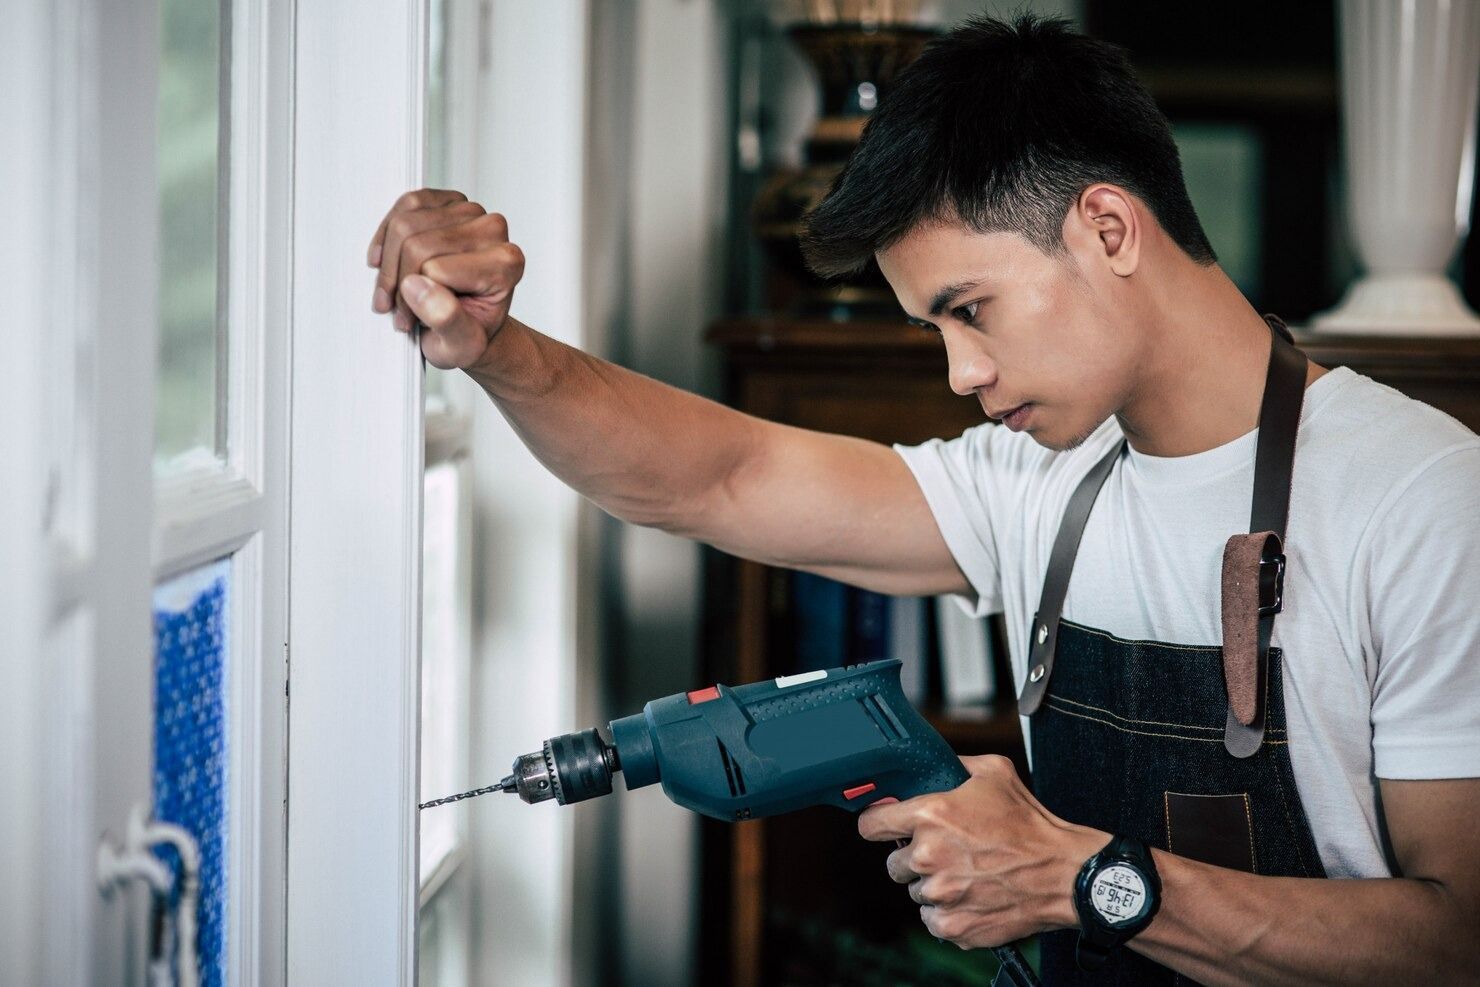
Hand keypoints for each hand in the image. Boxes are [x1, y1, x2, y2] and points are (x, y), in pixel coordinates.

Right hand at [367, 188, 525, 369]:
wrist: (470, 321)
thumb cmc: (469, 332)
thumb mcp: (461, 347)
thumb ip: (446, 320)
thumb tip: (418, 287)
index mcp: (506, 263)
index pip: (434, 269)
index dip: (413, 299)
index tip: (410, 320)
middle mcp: (494, 230)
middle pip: (416, 244)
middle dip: (397, 281)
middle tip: (400, 309)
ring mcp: (471, 211)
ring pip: (404, 224)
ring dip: (390, 262)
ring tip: (398, 290)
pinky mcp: (449, 200)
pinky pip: (405, 205)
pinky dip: (388, 235)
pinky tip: (390, 260)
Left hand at [857, 754, 1104, 948]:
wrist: (1064, 874)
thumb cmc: (1031, 826)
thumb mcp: (994, 773)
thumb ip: (955, 765)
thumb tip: (933, 763)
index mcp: (931, 815)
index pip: (871, 824)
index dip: (878, 823)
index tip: (885, 826)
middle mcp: (928, 856)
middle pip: (894, 863)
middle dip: (914, 857)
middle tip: (946, 852)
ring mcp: (939, 894)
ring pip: (916, 891)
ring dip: (933, 885)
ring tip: (967, 874)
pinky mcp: (953, 926)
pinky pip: (932, 919)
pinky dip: (947, 912)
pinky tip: (970, 896)